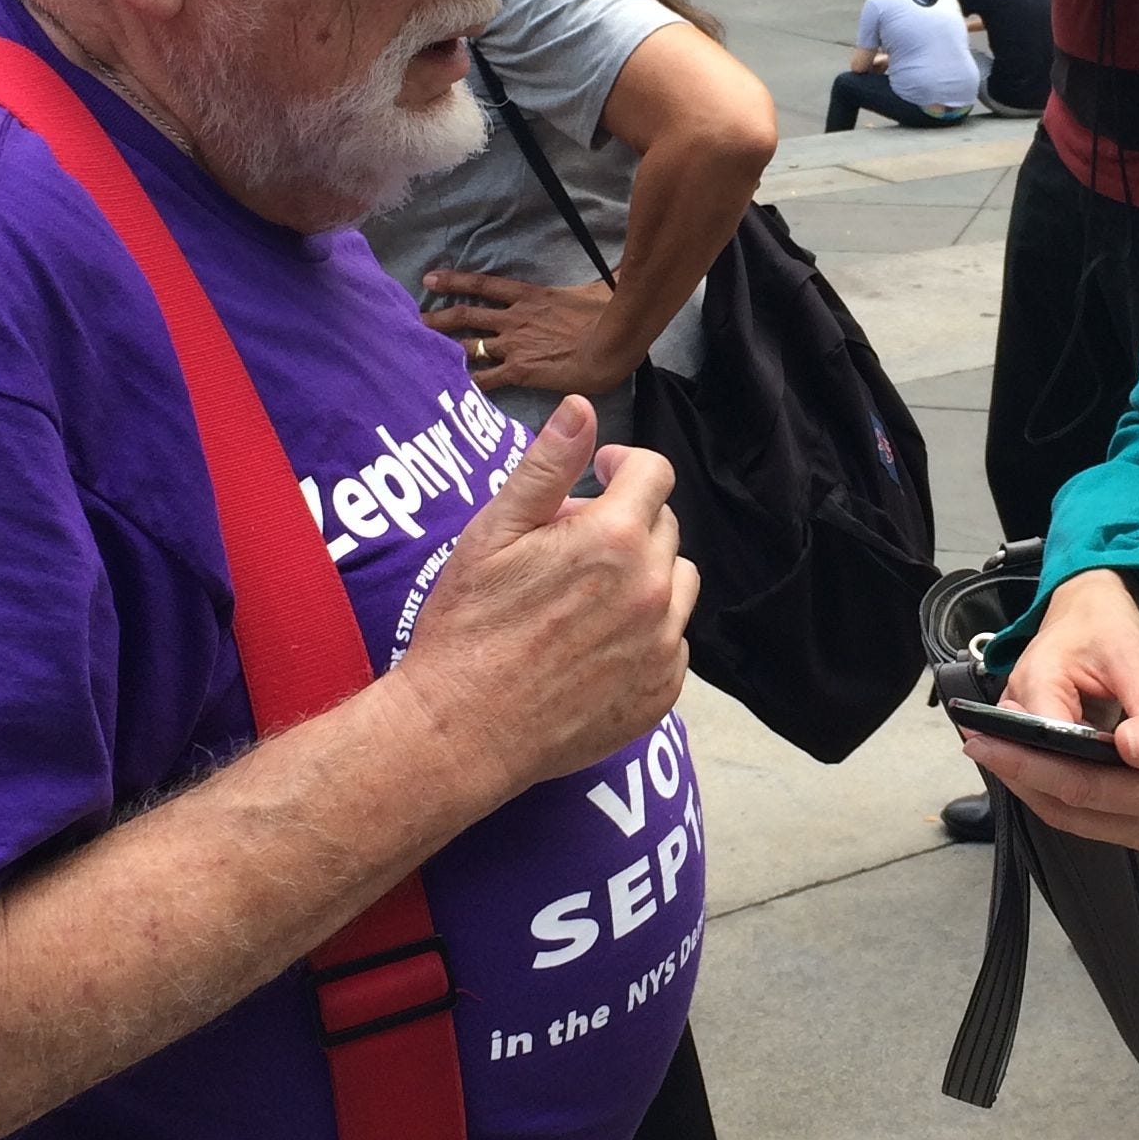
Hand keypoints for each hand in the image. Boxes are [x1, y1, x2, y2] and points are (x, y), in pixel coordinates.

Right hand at [401, 400, 696, 793]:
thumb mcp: (493, 532)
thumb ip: (546, 467)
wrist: (463, 730)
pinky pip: (671, 642)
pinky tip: (592, 645)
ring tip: (584, 597)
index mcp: (614, 539)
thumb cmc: (468, 627)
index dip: (623, 464)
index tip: (598, 474)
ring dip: (642, 576)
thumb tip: (581, 409)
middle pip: (663, 528)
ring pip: (676, 584)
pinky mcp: (661, 691)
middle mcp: (652, 589)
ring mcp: (662, 645)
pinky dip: (644, 633)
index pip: (653, 473)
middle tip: (569, 547)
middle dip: (625, 522)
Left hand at [422, 269, 616, 396]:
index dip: (455, 281)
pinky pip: (487, 379)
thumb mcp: (598, 286)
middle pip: (467, 314)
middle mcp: (515, 318)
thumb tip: (618, 265)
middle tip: (415, 320)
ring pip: (470, 344)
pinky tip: (453, 391)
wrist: (615, 338)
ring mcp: (515, 344)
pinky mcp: (521, 370)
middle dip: (439, 318)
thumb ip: (594, 277)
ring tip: (420, 353)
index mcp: (531, 296)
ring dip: (445, 348)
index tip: (431, 279)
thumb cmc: (613, 312)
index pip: (484, 285)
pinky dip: (470, 384)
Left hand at [982, 568, 1138, 862]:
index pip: (1081, 789)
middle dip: (1022, 780)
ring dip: (1048, 791)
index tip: (987, 739)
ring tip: (1012, 756)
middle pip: (1075, 814)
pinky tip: (1072, 774)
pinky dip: (1082, 799)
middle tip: (981, 744)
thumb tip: (1122, 739)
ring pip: (1093, 822)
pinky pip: (1118, 822)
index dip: (1027, 765)